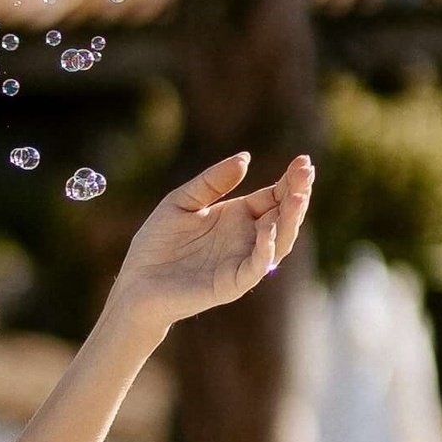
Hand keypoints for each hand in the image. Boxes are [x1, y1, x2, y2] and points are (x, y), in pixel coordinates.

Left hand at [112, 150, 313, 332]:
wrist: (135, 283)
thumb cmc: (156, 245)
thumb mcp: (182, 201)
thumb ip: (211, 182)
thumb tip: (245, 158)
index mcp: (237, 216)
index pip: (273, 196)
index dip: (290, 180)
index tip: (303, 160)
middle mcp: (246, 238)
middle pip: (283, 215)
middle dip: (298, 194)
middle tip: (306, 172)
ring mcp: (242, 261)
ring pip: (279, 242)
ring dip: (291, 220)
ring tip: (298, 196)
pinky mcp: (231, 283)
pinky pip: (256, 267)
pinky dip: (265, 250)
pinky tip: (268, 230)